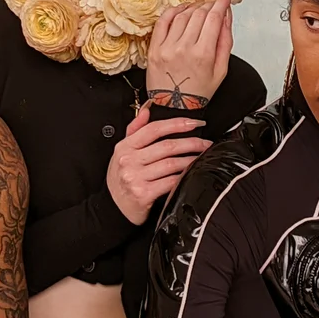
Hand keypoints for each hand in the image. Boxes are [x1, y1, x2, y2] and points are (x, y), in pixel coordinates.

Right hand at [107, 104, 210, 223]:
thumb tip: (147, 109)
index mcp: (125, 147)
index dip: (176, 124)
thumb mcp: (122, 151)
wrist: (112, 207)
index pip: (153, 129)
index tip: (194, 123)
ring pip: (171, 164)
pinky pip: (170, 182)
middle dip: (191, 143)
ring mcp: (135, 177)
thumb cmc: (121, 178)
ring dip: (191, 160)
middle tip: (206, 143)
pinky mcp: (143, 194)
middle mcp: (129, 160)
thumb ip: (135, 129)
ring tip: (202, 157)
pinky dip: (183, 176)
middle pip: (166, 146)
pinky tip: (192, 173)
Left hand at [145, 0, 232, 108]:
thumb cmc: (198, 91)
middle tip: (214, 3)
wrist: (174, 107)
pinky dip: (173, 11)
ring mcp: (167, 47)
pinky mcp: (154, 48)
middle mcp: (184, 48)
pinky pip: (163, 21)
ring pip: (182, 15)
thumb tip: (226, 17)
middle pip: (199, 14)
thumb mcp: (221, 70)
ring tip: (200, 7)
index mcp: (203, 54)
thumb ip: (225, 41)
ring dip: (193, 6)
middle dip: (209, 4)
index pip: (214, 18)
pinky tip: (181, 10)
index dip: (221, 3)